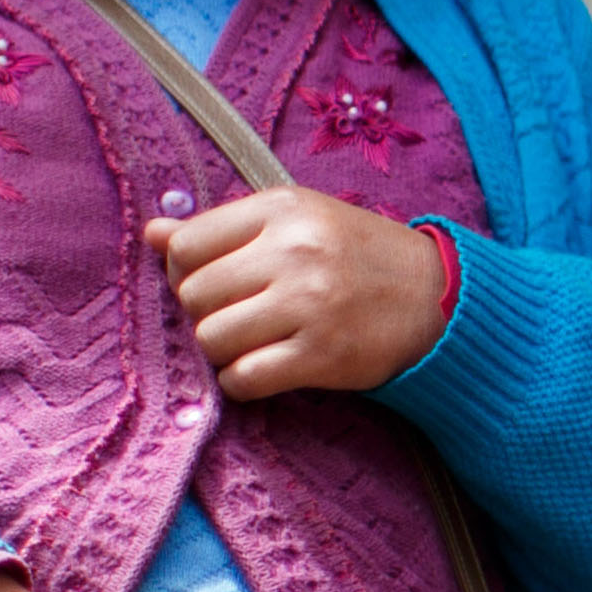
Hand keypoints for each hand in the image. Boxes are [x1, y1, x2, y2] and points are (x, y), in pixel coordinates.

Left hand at [147, 188, 447, 399]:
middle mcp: (294, 252)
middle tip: (238, 317)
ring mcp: (309, 304)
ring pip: (212, 338)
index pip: (186, 245)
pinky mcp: (323, 354)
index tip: (214, 284)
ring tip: (253, 344)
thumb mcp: (298, 221)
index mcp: (283, 210)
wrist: (439, 298)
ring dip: (223, 351)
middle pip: (194, 296)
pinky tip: (266, 370)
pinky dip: (243, 381)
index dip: (185, 273)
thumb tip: (151, 235)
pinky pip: (244, 377)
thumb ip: (225, 228)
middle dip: (205, 314)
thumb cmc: (360, 256)